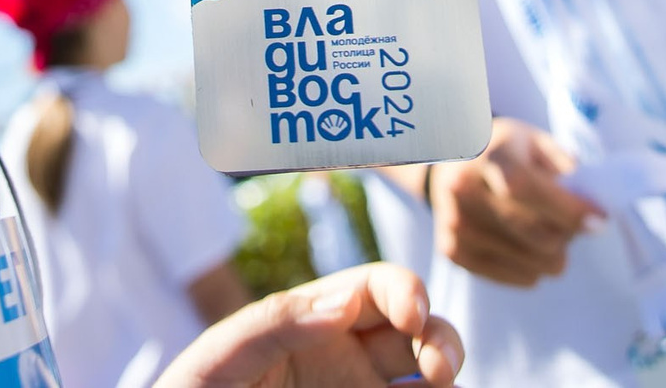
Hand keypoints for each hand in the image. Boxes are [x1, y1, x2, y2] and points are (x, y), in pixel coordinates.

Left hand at [153, 263, 463, 387]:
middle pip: (416, 331)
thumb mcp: (219, 355)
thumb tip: (345, 300)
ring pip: (423, 377)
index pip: (377, 287)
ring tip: (441, 385)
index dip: (407, 291)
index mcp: (313, 319)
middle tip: (440, 368)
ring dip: (446, 373)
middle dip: (442, 337)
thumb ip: (276, 323)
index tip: (413, 318)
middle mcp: (344, 354)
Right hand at [428, 117, 603, 286]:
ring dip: (554, 253)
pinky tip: (526, 245)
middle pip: (532, 233)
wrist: (450, 161)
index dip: (566, 210)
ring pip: (533, 262)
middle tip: (573, 224)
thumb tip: (593, 213)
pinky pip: (520, 277)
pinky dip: (535, 267)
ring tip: (546, 231)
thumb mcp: (536, 143)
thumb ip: (566, 171)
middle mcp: (464, 188)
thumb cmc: (506, 152)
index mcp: (488, 154)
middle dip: (567, 236)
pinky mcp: (453, 251)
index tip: (598, 221)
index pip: (524, 187)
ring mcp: (456, 223)